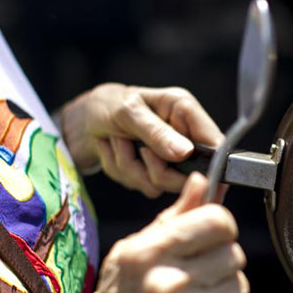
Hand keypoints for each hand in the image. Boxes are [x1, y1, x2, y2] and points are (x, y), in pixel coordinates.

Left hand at [61, 83, 223, 196]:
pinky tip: (112, 151)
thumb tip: (185, 153)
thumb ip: (157, 133)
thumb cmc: (104, 105)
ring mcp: (167, 157)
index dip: (215, 165)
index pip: (216, 144)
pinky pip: (143, 186)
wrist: (76, 121)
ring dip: (130, 166)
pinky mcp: (150, 172)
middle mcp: (181, 135)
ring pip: (161, 184)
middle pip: (189, 174)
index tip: (203, 180)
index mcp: (184, 112)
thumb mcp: (128, 113)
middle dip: (157, 168)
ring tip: (116, 142)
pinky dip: (120, 170)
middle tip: (138, 150)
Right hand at [73, 172, 253, 292]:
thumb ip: (173, 216)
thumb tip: (204, 181)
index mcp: (148, 253)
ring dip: (225, 289)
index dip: (221, 226)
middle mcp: (169, 282)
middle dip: (220, 261)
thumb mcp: (134, 252)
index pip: (219, 221)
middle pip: (234, 252)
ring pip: (241, 283)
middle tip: (196, 275)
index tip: (213, 235)